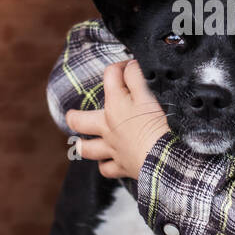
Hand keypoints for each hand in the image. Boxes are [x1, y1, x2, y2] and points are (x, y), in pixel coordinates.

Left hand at [65, 60, 170, 178]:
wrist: (162, 158)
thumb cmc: (155, 125)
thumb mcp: (148, 95)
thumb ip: (136, 77)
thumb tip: (129, 65)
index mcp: (114, 105)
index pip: (111, 76)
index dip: (120, 66)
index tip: (130, 66)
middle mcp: (108, 127)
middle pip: (80, 121)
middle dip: (74, 115)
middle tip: (71, 113)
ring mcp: (113, 148)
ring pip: (89, 149)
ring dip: (84, 145)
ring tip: (81, 142)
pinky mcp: (123, 166)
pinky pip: (108, 169)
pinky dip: (106, 165)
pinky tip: (107, 162)